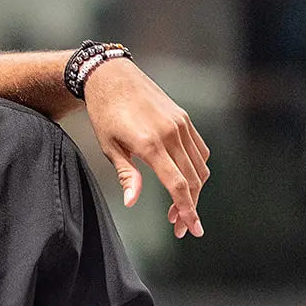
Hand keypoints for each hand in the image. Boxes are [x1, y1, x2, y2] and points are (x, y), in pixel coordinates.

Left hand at [82, 59, 210, 237]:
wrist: (112, 77)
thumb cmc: (104, 113)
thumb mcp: (108, 146)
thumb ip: (126, 174)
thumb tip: (132, 202)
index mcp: (149, 143)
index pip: (177, 184)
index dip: (186, 210)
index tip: (191, 228)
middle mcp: (171, 133)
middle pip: (192, 179)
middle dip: (190, 207)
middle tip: (181, 226)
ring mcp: (181, 124)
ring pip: (200, 166)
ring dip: (195, 190)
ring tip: (180, 207)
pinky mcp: (184, 118)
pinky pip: (200, 149)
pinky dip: (198, 169)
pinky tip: (186, 180)